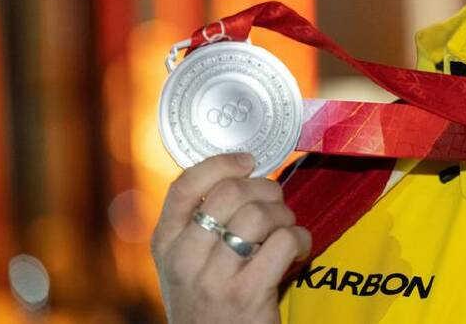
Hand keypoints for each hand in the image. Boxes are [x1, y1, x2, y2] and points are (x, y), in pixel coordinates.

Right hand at [151, 153, 310, 323]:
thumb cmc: (210, 304)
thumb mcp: (187, 265)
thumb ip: (200, 226)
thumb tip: (241, 176)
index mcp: (165, 245)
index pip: (184, 186)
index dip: (221, 164)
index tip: (248, 161)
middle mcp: (183, 260)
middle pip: (229, 193)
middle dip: (265, 190)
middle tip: (277, 204)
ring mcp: (212, 280)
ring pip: (258, 215)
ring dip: (285, 216)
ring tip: (286, 231)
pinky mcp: (246, 295)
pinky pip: (283, 241)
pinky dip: (300, 239)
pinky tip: (298, 250)